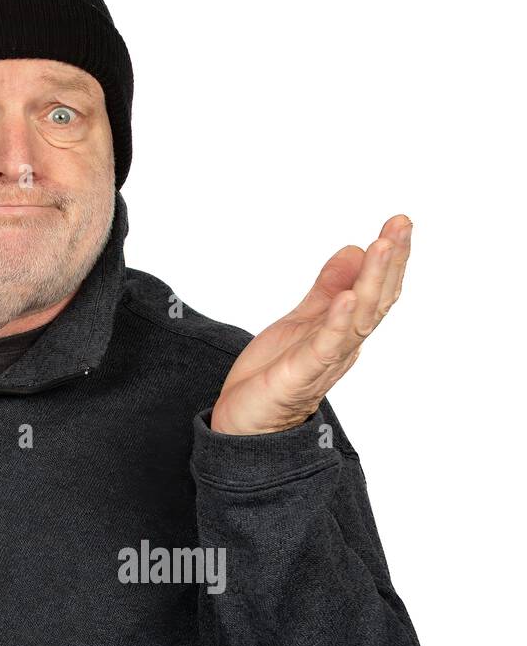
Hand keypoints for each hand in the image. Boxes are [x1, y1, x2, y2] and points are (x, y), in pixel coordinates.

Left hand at [210, 215, 412, 435]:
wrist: (245, 423)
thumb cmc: (274, 374)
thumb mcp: (302, 320)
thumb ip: (327, 289)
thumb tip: (354, 249)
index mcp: (343, 330)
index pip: (374, 289)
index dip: (389, 258)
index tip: (400, 223)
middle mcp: (343, 344)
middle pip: (375, 299)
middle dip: (390, 261)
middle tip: (401, 224)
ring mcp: (324, 360)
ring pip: (358, 318)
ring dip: (371, 281)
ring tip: (381, 246)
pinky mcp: (300, 375)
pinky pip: (325, 347)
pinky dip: (337, 321)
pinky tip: (346, 297)